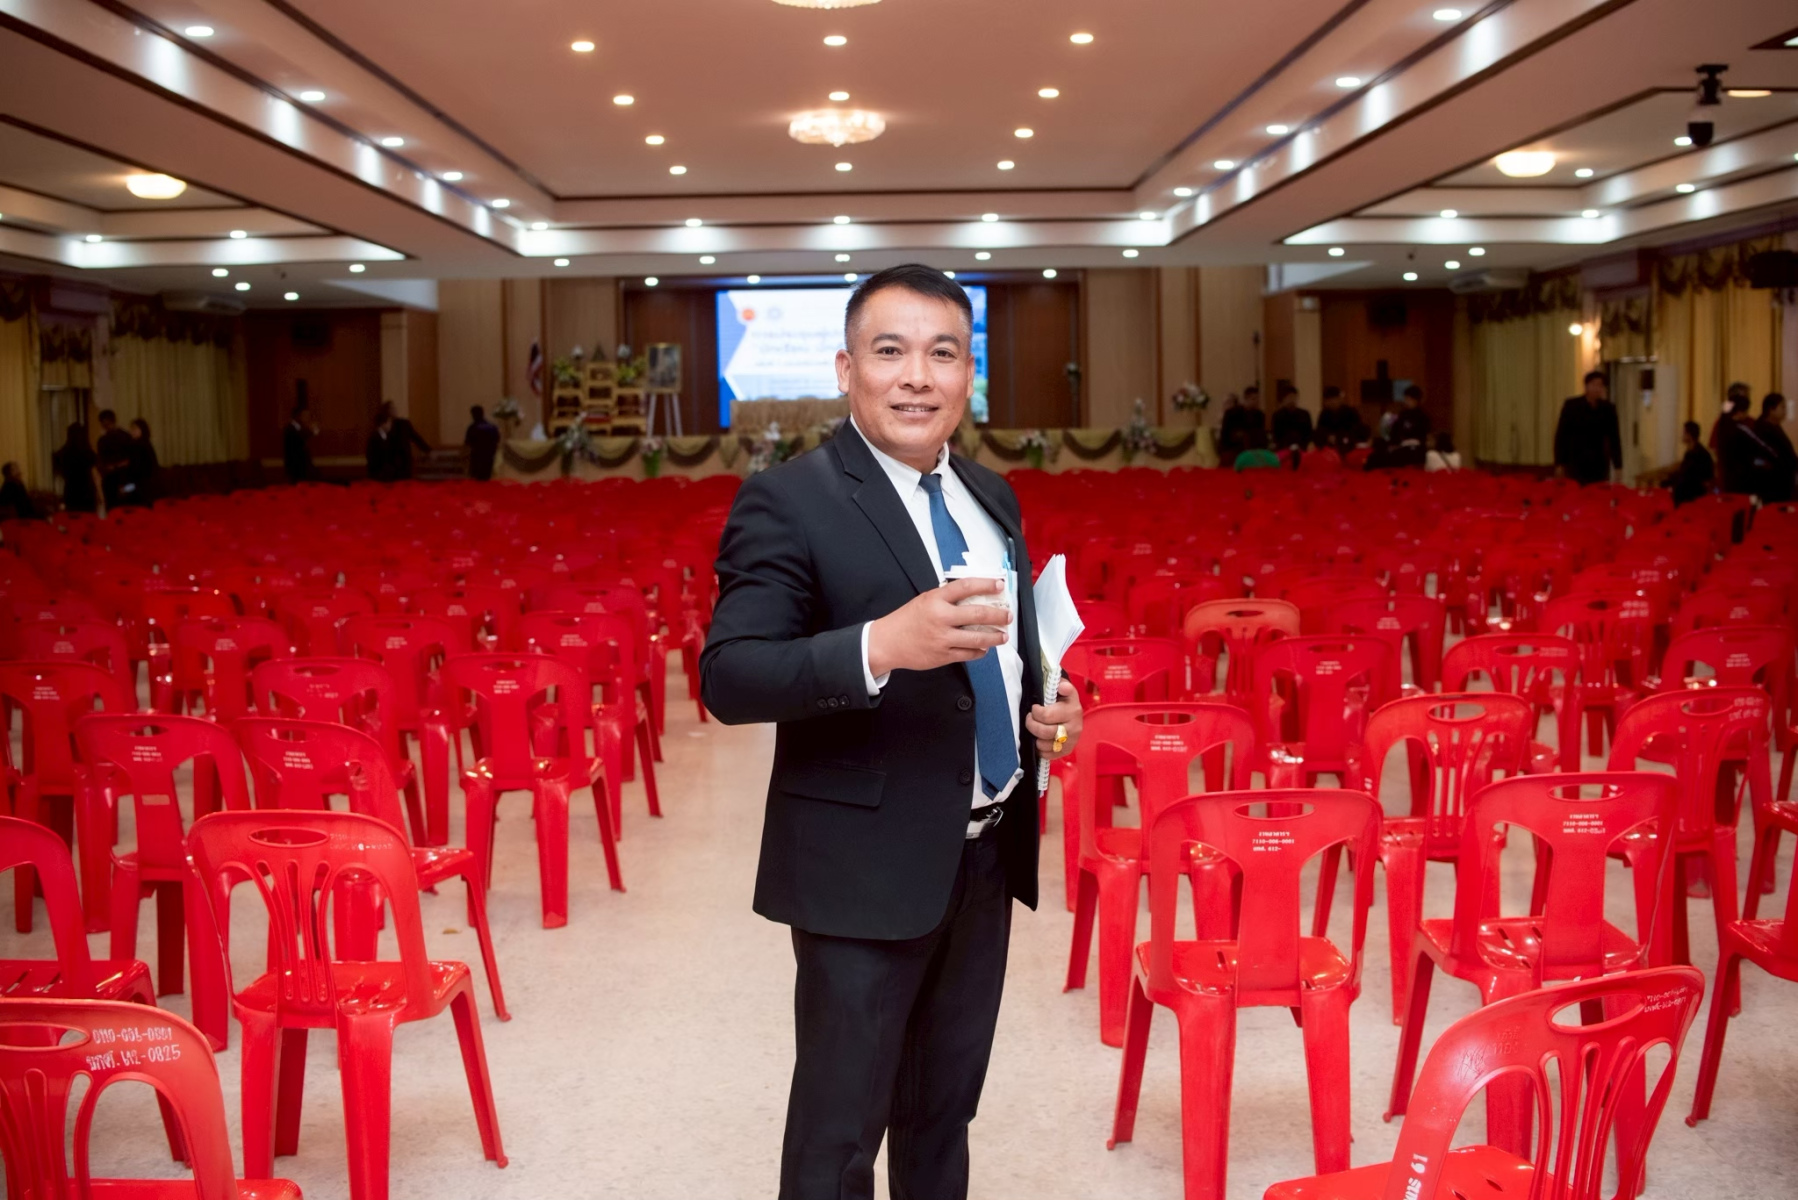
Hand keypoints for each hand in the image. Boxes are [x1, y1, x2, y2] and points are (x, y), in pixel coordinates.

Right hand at [866, 577, 1010, 674]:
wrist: (888, 643)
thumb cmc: (906, 620)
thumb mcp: (924, 600)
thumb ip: (946, 597)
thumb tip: (972, 595)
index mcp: (935, 600)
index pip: (966, 587)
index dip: (986, 585)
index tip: (1000, 585)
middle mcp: (941, 618)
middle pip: (977, 614)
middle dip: (998, 615)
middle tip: (1007, 615)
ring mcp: (943, 639)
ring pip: (977, 638)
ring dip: (995, 637)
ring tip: (1003, 635)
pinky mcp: (944, 655)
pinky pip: (969, 654)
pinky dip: (980, 651)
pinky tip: (984, 648)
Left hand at [1026, 677, 1082, 760]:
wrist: (1073, 712)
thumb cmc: (1064, 700)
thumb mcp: (1064, 689)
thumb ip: (1062, 686)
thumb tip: (1062, 687)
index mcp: (1072, 711)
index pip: (1046, 716)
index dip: (1035, 712)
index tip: (1034, 708)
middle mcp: (1074, 728)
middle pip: (1044, 732)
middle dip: (1031, 725)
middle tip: (1029, 719)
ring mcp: (1071, 741)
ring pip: (1044, 745)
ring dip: (1035, 738)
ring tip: (1035, 729)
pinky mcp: (1067, 751)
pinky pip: (1048, 755)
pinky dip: (1040, 749)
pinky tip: (1040, 739)